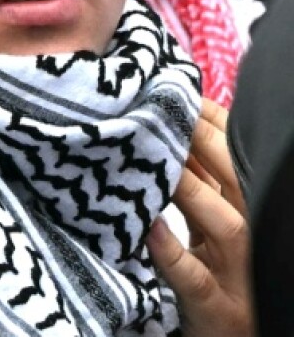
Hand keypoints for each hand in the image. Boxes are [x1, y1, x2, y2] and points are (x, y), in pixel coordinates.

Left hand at [146, 99, 253, 336]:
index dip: (215, 123)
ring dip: (190, 187)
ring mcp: (238, 276)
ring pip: (224, 224)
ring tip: (154, 156)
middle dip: (203, 142)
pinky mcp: (217, 309)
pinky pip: (194, 279)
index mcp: (252, 212)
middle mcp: (254, 237)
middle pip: (236, 181)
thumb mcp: (215, 228)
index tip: (182, 92)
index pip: (239, 158)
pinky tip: (148, 228)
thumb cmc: (217, 275)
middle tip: (163, 109)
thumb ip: (201, 184)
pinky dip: (171, 252)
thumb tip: (171, 124)